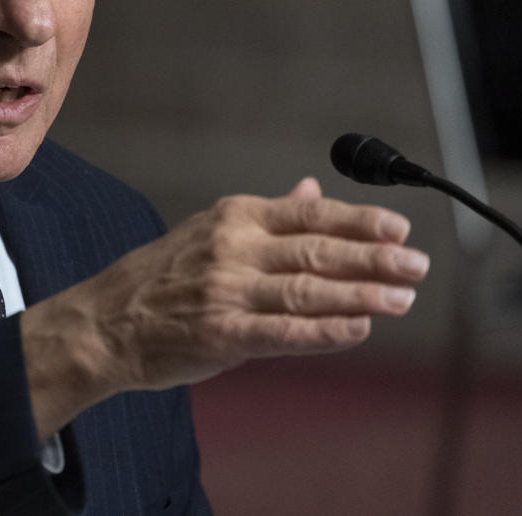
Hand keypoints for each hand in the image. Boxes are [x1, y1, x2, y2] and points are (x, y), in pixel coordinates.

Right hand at [20, 178, 428, 437]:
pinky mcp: (220, 333)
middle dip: (373, 257)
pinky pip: (282, 332)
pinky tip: (358, 329)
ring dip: (361, 294)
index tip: (400, 228)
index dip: (358, 220)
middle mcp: (232, 249)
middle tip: (417, 265)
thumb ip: (268, 216)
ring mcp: (226, 291)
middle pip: (316, 249)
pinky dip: (324, 332)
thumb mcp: (210, 231)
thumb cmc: (160, 278)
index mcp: (233, 218)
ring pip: (307, 290)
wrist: (105, 322)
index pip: (308, 213)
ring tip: (402, 298)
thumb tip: (312, 188)